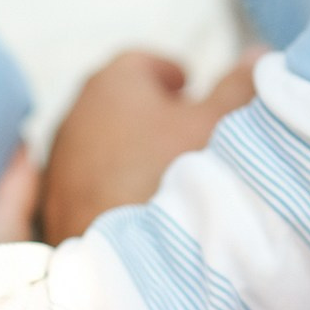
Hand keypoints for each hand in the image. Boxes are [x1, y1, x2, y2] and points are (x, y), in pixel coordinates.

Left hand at [41, 50, 258, 243]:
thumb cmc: (170, 175)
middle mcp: (75, 114)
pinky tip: (137, 207)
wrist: (122, 254)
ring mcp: (60, 161)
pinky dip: (111, 185)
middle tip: (182, 130)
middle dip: (150, 112)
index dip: (170, 74)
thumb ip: (238, 84)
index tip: (188, 87)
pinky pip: (88, 183)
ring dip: (128, 151)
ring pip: (100, 144)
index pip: (142, 63)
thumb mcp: (218, 123)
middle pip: (118, 102)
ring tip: (163, 174)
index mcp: (112, 81)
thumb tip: (257, 54)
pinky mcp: (53, 202)